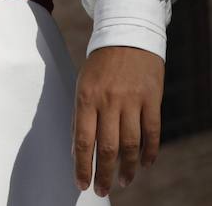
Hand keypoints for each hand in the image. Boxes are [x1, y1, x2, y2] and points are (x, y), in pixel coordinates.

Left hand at [73, 45, 164, 196]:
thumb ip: (81, 116)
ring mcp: (132, 101)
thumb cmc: (100, 66)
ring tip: (123, 181)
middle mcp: (108, 101)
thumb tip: (76, 149)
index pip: (82, 140)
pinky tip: (145, 164)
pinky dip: (150, 152)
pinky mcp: (152, 99)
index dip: (81, 165)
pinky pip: (152, 132)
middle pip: (107, 147)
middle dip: (103, 173)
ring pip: (130, 144)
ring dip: (127, 167)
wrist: (127, 38)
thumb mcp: (82, 85)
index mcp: (85, 97)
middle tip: (102, 190)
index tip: (81, 184)